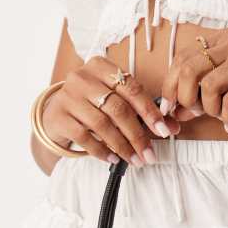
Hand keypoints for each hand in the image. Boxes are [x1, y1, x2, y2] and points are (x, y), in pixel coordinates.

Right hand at [42, 56, 180, 164]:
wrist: (55, 115)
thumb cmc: (92, 107)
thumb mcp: (116, 103)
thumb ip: (142, 112)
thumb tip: (172, 128)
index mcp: (102, 67)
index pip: (132, 88)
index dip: (150, 112)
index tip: (164, 132)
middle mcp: (83, 77)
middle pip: (118, 108)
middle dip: (138, 135)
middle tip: (150, 154)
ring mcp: (68, 96)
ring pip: (102, 124)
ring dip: (122, 146)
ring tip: (135, 160)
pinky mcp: (59, 116)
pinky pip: (85, 137)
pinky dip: (102, 150)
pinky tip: (113, 159)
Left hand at [160, 29, 227, 131]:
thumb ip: (216, 83)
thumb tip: (185, 108)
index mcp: (225, 39)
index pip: (182, 58)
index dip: (170, 85)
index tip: (171, 106)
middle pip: (187, 70)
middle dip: (182, 99)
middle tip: (192, 114)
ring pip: (207, 87)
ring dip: (207, 109)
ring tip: (219, 116)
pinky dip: (227, 117)